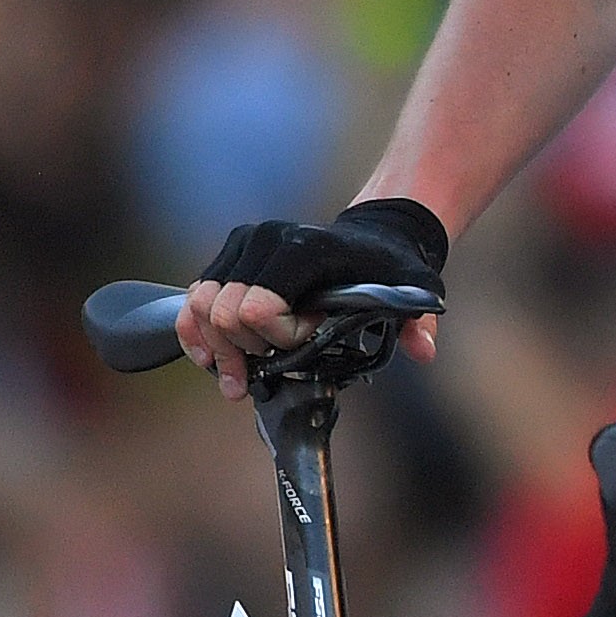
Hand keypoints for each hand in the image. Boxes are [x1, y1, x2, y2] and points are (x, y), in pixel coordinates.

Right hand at [169, 200, 452, 398]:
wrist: (374, 236)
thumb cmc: (391, 268)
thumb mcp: (414, 290)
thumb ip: (417, 321)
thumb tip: (422, 350)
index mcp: (305, 248)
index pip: (258, 308)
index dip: (278, 339)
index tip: (310, 337)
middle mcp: (266, 238)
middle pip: (224, 313)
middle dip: (246, 351)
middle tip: (273, 364)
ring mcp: (243, 244)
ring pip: (201, 307)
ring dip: (216, 350)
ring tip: (238, 379)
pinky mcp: (229, 254)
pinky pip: (193, 300)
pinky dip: (196, 334)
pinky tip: (212, 361)